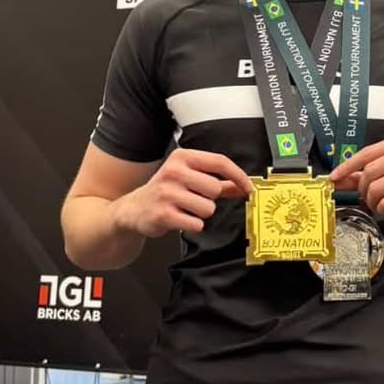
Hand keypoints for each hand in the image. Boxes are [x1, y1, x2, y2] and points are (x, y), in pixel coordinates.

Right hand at [112, 149, 252, 237]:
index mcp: (183, 158)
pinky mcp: (164, 214)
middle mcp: (173, 171)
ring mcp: (167, 193)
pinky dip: (192, 225)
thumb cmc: (166, 191)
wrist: (135, 209)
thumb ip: (219, 181)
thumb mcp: (190, 178)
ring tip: (185, 209)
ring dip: (201, 213)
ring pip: (208, 208)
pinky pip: (196, 224)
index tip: (248, 188)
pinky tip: (179, 219)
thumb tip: (243, 186)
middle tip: (194, 199)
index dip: (238, 176)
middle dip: (210, 198)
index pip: (220, 162)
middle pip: (215, 188)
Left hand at [328, 135, 383, 228]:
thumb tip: (338, 179)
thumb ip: (364, 175)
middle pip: (369, 172)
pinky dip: (383, 209)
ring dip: (373, 202)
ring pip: (376, 188)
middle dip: (364, 190)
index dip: (346, 166)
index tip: (334, 178)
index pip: (366, 152)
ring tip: (380, 204)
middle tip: (369, 198)